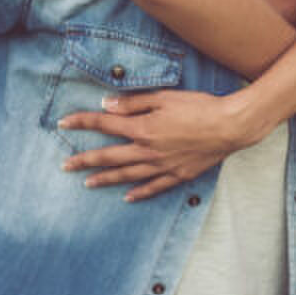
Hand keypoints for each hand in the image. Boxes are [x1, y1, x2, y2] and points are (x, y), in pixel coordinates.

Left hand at [58, 89, 268, 200]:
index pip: (105, 125)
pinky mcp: (178, 175)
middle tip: (65, 165)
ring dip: (105, 179)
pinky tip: (127, 197)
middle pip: (109, 156)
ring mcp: (163, 166)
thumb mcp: (165, 97)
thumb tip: (106, 105)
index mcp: (143, 128)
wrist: (230, 126)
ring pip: (127, 175)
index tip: (64, 123)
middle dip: (84, 159)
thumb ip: (134, 103)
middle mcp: (148, 150)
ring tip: (87, 183)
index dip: (83, 122)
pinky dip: (139, 193)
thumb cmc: (200, 106)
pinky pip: (153, 187)